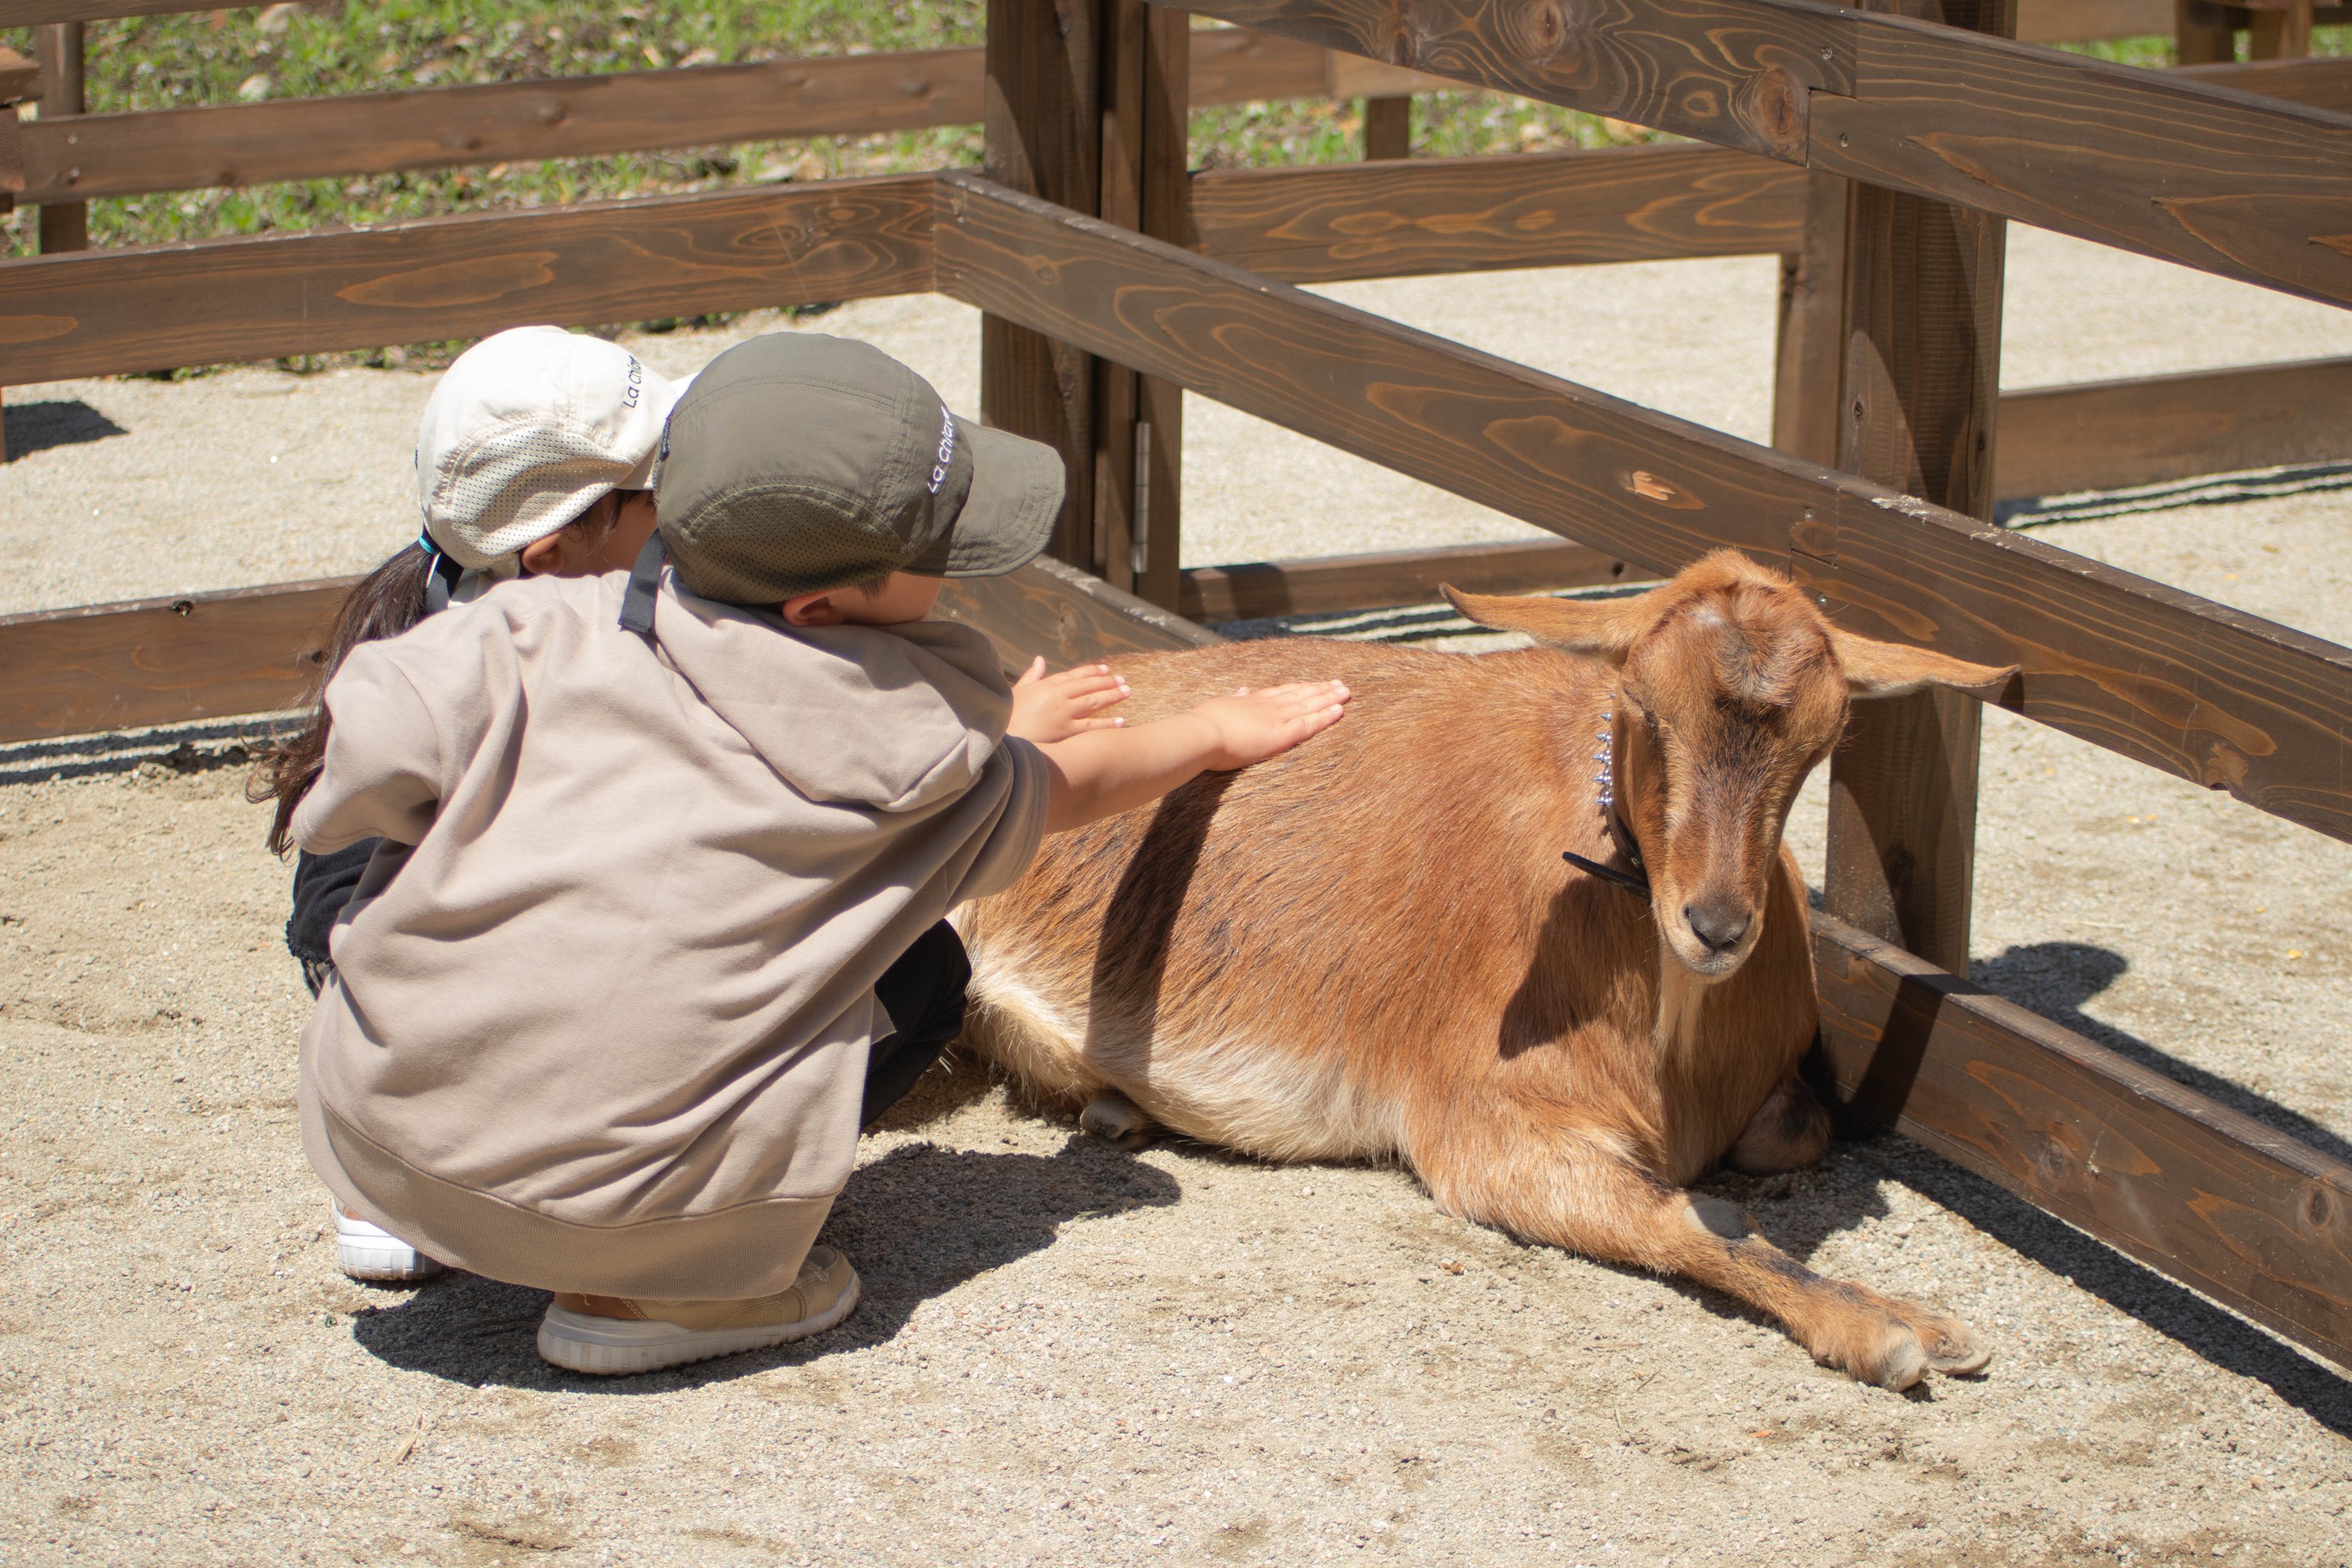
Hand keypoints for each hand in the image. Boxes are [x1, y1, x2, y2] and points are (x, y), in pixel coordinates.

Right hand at [1009, 657, 1130, 742]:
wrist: (1001, 737)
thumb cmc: (1006, 715)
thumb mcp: (1018, 691)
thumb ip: (1032, 675)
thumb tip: (1040, 659)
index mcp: (1046, 685)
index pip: (1075, 675)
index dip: (1091, 672)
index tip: (1105, 669)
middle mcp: (1058, 696)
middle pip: (1088, 686)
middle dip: (1107, 682)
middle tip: (1122, 680)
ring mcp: (1063, 713)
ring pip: (1094, 702)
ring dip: (1112, 696)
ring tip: (1127, 692)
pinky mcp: (1065, 732)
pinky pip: (1091, 726)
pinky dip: (1108, 723)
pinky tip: (1121, 721)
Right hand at [1187, 681, 1351, 768]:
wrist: (1200, 734)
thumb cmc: (1202, 725)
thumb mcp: (1218, 705)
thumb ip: (1233, 699)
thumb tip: (1241, 690)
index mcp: (1251, 701)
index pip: (1281, 692)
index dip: (1298, 687)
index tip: (1312, 683)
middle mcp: (1267, 706)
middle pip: (1300, 694)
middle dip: (1320, 689)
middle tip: (1338, 683)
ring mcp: (1276, 718)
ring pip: (1308, 705)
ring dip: (1329, 697)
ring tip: (1346, 692)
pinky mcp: (1281, 734)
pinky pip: (1309, 724)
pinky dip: (1326, 716)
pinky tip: (1340, 710)